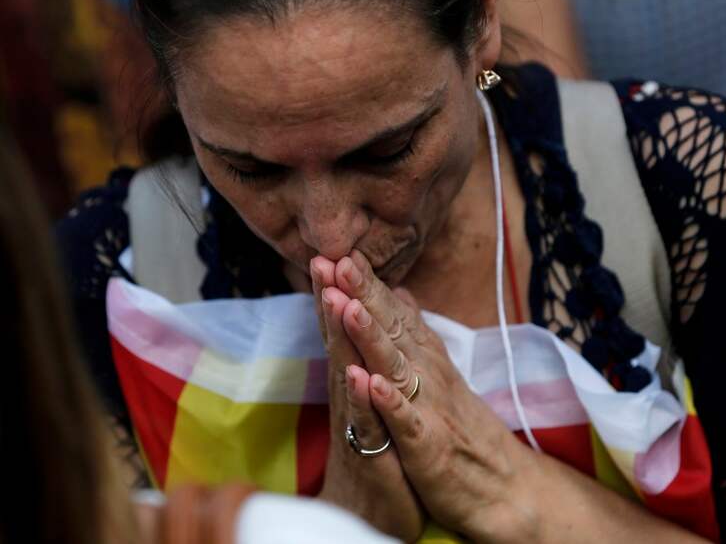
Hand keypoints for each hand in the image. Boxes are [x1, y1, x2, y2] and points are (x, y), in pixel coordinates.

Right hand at [310, 258, 424, 541]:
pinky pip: (367, 423)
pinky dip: (364, 399)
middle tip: (321, 259)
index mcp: (355, 377)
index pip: (346, 326)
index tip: (337, 250)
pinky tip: (358, 376)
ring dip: (342, 337)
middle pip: (339, 341)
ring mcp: (358, 422)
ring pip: (348, 374)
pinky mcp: (372, 453)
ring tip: (336, 300)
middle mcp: (351, 395)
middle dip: (330, 300)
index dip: (341, 289)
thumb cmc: (374, 448)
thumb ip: (370, 354)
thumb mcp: (373, 397)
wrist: (372, 506)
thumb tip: (372, 313)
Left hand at [327, 251, 536, 540]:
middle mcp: (427, 374)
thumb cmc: (461, 427)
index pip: (392, 313)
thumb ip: (416, 330)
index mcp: (425, 358)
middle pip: (392, 328)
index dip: (367, 283)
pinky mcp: (427, 445)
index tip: (341, 249)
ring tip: (347, 305)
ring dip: (371, 335)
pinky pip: (406, 420)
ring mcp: (428, 407)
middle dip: (364, 293)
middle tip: (338, 258)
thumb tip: (400, 290)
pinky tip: (371, 381)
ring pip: (396, 365)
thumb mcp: (438, 372)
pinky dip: (389, 401)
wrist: (502, 485)